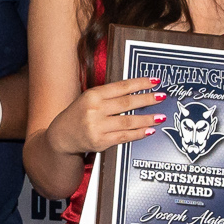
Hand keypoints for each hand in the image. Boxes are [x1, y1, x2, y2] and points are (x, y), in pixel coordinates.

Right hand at [46, 76, 164, 158]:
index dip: (140, 83)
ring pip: (128, 121)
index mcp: (93, 95)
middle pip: (127, 103)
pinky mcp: (100, 142)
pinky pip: (124, 136)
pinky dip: (138, 133)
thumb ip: (109, 95)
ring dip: (147, 119)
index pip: (121, 87)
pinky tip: (149, 130)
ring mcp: (97, 127)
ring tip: (160, 116)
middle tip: (162, 96)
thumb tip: (137, 91)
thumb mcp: (89, 99)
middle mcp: (94, 109)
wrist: (61, 137)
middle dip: (147, 99)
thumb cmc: (79, 115)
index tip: (155, 81)